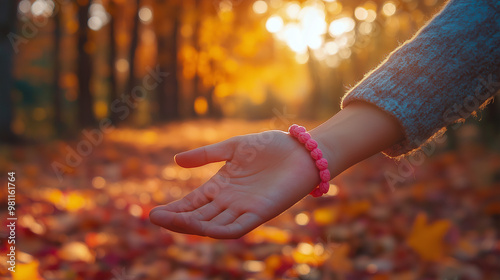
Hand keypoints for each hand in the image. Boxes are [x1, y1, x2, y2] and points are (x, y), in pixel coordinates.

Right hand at [149, 130, 320, 238]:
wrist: (302, 150)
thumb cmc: (270, 146)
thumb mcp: (233, 147)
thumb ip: (206, 155)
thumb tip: (175, 161)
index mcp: (221, 186)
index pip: (193, 203)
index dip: (175, 209)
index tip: (154, 213)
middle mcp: (230, 201)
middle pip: (199, 216)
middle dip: (177, 219)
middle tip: (154, 219)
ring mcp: (244, 209)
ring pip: (213, 224)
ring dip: (193, 225)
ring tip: (171, 222)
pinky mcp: (260, 213)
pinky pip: (237, 228)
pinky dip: (220, 230)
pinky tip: (203, 228)